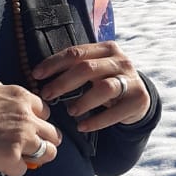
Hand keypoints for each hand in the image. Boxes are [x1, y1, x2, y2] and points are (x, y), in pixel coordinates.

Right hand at [0, 75, 61, 175]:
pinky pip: (23, 169)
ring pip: (49, 153)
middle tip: (32, 146)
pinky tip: (4, 165)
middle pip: (54, 133)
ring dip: (36, 157)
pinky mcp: (11, 157)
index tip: (28, 126)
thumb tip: (1, 91)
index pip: (45, 111)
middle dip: (44, 140)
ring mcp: (22, 138)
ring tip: (24, 159)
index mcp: (21, 97)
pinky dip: (14, 169)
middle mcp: (27, 117)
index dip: (36, 120)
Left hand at [32, 42, 151, 132]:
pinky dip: (97, 121)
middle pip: (87, 69)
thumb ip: (75, 68)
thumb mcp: (95, 70)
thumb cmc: (107, 81)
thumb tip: (39, 76)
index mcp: (106, 49)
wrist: (138, 97)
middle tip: (47, 95)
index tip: (36, 75)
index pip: (76, 53)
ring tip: (70, 111)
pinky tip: (83, 126)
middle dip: (63, 82)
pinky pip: (115, 112)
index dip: (54, 63)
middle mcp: (120, 61)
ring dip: (83, 101)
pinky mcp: (138, 99)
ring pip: (104, 88)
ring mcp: (131, 80)